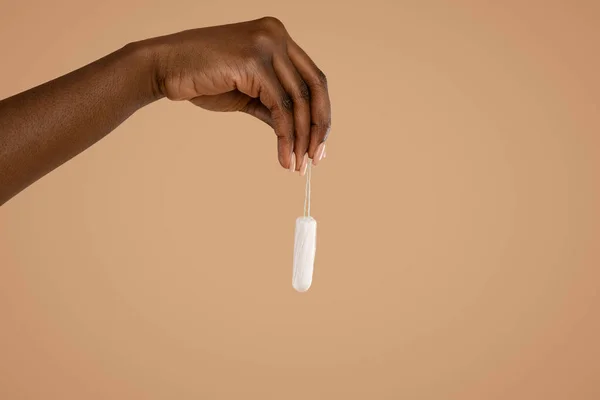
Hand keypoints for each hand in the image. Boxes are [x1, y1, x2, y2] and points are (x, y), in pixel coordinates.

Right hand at [146, 16, 330, 172]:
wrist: (165, 68)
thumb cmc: (202, 80)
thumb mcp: (248, 94)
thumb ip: (275, 106)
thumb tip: (301, 135)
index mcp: (278, 37)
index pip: (313, 78)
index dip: (321, 113)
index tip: (318, 144)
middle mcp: (277, 35)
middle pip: (315, 86)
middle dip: (319, 126)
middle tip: (315, 158)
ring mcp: (267, 45)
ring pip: (299, 100)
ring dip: (301, 138)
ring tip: (296, 164)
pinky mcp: (254, 62)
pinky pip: (280, 107)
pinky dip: (285, 136)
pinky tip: (283, 156)